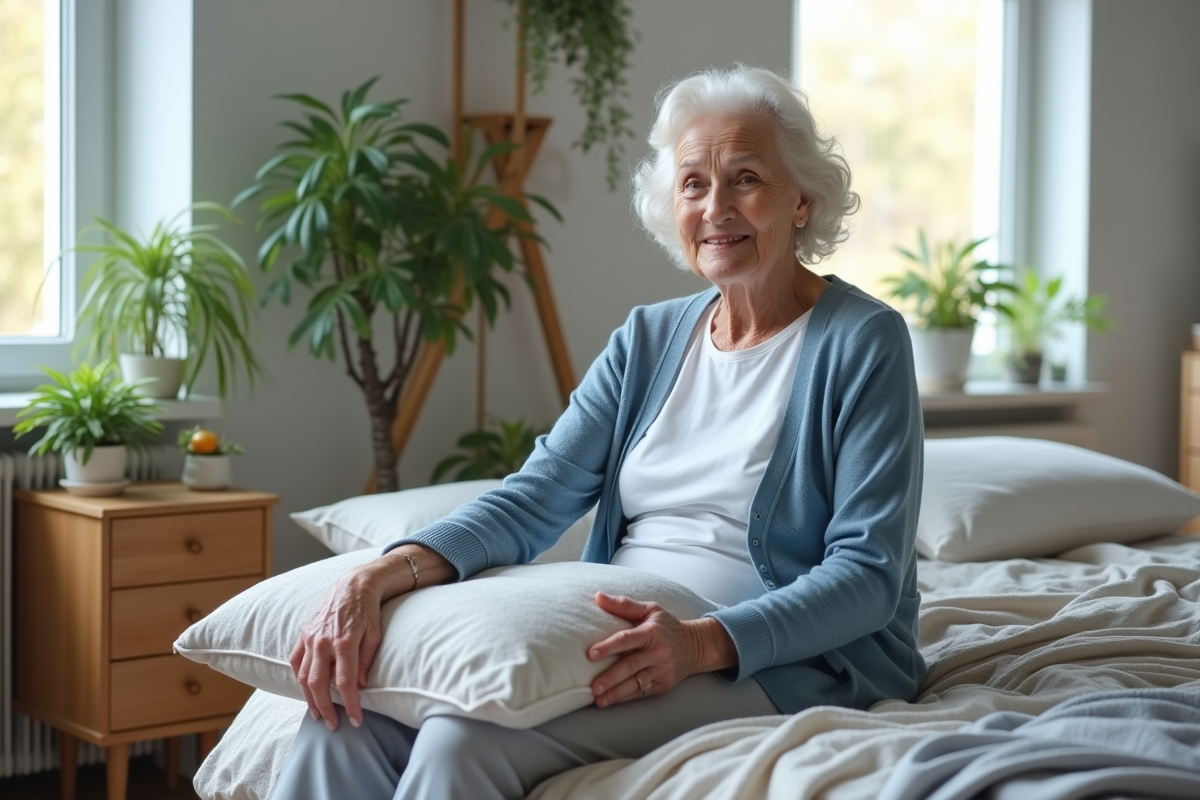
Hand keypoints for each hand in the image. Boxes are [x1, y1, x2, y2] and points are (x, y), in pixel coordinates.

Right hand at [289, 563, 384, 730]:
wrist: (352, 586)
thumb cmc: (367, 611)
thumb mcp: (374, 635)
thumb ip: (366, 661)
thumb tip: (360, 686)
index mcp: (344, 643)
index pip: (345, 682)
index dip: (350, 704)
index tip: (355, 720)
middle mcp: (323, 642)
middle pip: (318, 685)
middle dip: (325, 708)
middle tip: (333, 724)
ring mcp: (311, 638)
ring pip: (302, 676)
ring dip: (308, 699)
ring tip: (317, 714)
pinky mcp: (303, 634)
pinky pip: (295, 660)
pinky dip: (298, 678)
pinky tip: (304, 690)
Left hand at [586, 592, 736, 707]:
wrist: (696, 646)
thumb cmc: (666, 626)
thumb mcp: (650, 609)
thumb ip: (623, 605)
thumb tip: (597, 596)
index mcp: (651, 632)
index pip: (627, 640)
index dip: (609, 647)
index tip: (591, 654)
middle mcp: (658, 653)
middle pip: (631, 666)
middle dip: (611, 678)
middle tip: (593, 687)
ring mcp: (662, 670)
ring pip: (636, 684)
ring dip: (616, 693)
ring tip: (598, 700)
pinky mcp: (663, 685)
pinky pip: (642, 692)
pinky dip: (625, 698)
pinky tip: (611, 701)